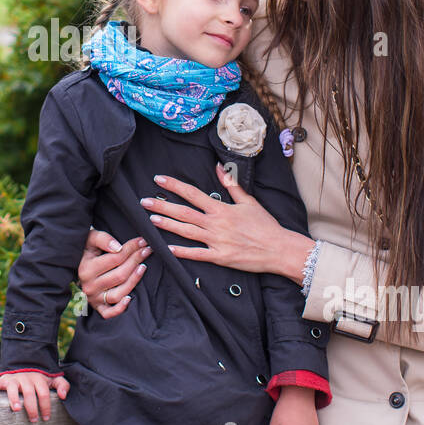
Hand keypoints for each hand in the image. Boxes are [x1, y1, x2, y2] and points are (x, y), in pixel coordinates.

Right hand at [0, 371, 69, 421]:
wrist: (26, 365)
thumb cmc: (40, 378)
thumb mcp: (53, 379)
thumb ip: (62, 385)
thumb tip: (63, 396)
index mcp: (38, 379)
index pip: (43, 393)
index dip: (46, 406)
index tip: (46, 418)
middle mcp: (25, 378)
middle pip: (29, 392)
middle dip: (31, 407)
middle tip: (33, 419)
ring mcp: (13, 378)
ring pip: (12, 387)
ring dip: (13, 398)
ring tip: (15, 409)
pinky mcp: (2, 380)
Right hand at [78, 228, 149, 317]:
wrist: (73, 265)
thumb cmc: (86, 250)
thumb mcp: (90, 239)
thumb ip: (102, 239)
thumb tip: (118, 248)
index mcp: (86, 269)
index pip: (115, 258)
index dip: (131, 249)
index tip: (142, 241)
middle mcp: (89, 285)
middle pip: (120, 275)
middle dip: (136, 260)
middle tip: (147, 250)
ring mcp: (93, 298)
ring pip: (119, 293)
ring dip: (134, 280)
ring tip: (143, 267)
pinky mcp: (97, 307)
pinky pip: (109, 313)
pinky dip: (120, 308)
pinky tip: (130, 299)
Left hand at [145, 163, 312, 280]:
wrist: (279, 248)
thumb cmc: (265, 225)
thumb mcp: (249, 201)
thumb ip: (231, 185)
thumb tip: (218, 168)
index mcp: (222, 209)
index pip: (193, 194)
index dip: (174, 186)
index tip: (159, 179)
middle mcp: (216, 224)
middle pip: (184, 212)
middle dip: (162, 205)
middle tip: (144, 201)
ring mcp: (217, 241)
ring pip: (186, 232)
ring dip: (168, 224)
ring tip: (151, 218)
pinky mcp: (220, 257)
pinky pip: (197, 254)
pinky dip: (182, 252)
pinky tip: (168, 248)